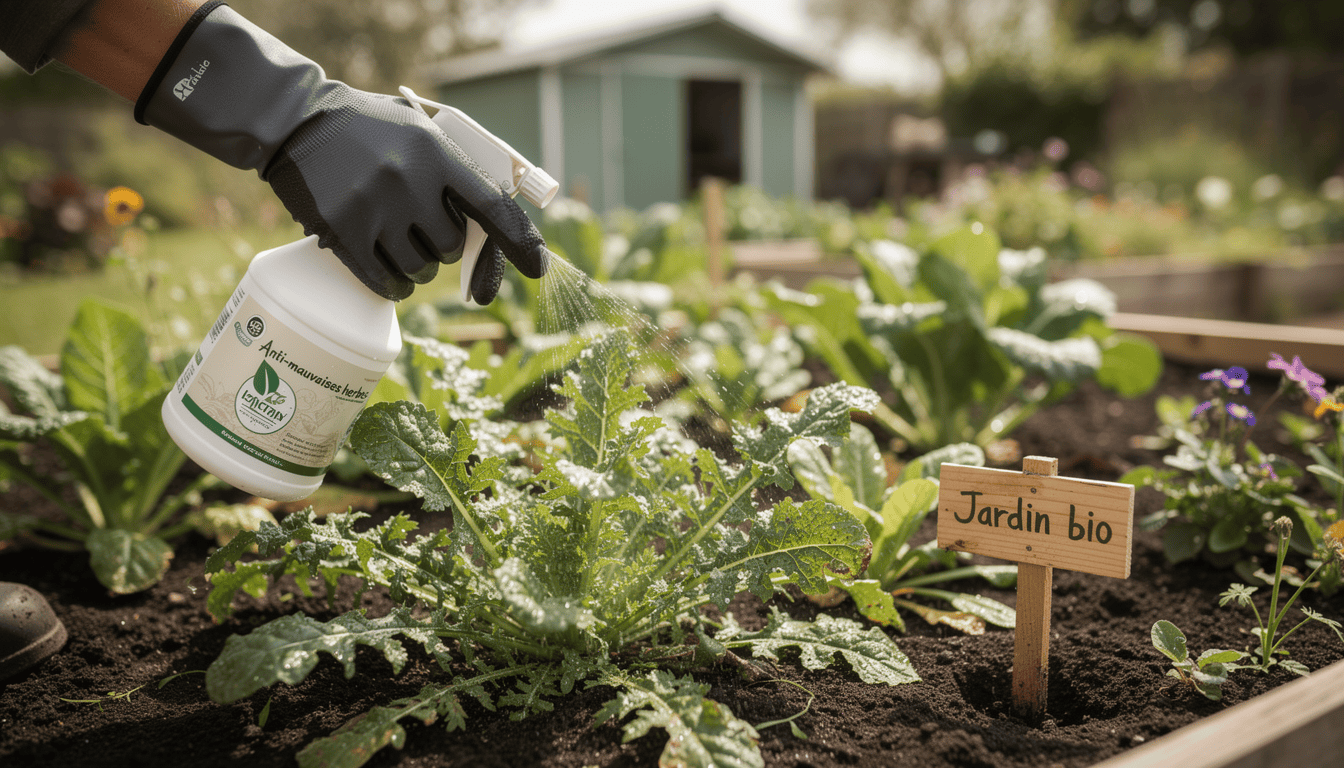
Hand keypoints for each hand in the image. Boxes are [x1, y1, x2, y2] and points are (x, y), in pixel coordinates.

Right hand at [135, 3, 546, 300]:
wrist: (296, 121)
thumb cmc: (370, 128)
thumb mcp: (420, 129)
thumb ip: (458, 169)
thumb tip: (500, 225)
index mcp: (435, 151)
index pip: (491, 205)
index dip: (519, 240)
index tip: (537, 266)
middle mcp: (408, 180)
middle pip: (451, 247)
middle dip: (444, 246)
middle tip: (423, 228)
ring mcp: (374, 208)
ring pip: (421, 268)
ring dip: (420, 267)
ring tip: (402, 243)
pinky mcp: (343, 232)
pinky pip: (386, 281)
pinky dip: (396, 286)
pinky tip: (394, 278)